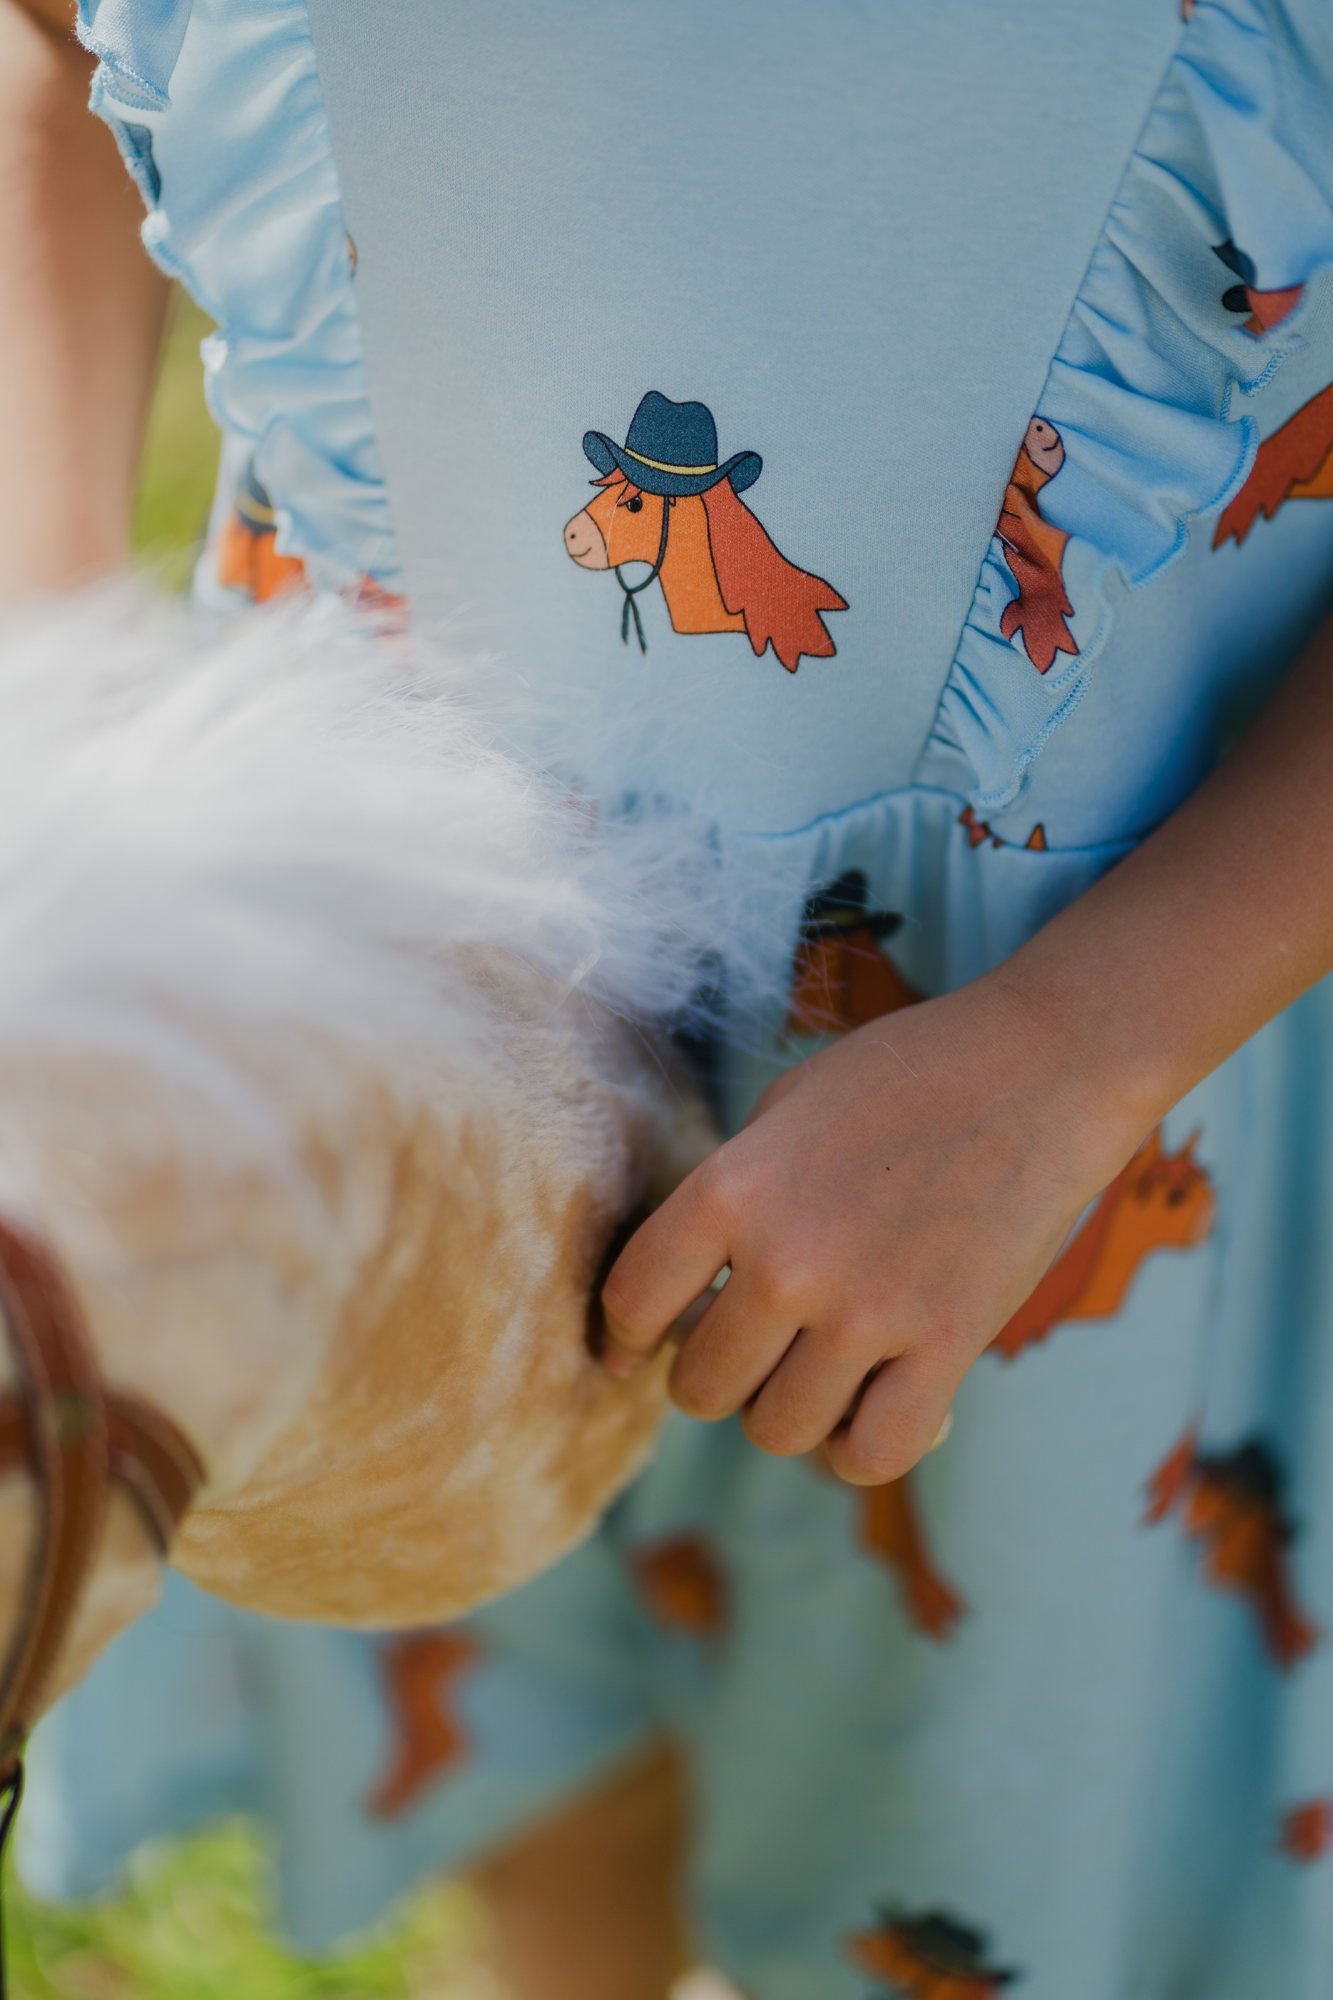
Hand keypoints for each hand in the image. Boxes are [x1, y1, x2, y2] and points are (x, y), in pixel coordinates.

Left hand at [601, 975, 1144, 1483]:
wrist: (1041, 1067)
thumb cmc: (904, 1076)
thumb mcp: (785, 1111)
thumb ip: (730, 1198)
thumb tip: (690, 1288)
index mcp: (732, 1188)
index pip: (632, 1302)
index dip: (624, 1338)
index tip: (635, 1351)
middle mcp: (788, 1260)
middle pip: (702, 1387)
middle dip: (714, 1374)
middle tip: (749, 1344)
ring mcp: (870, 1312)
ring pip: (779, 1432)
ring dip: (786, 1411)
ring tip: (812, 1368)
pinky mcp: (949, 1347)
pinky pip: (873, 1455)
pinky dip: (858, 1448)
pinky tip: (866, 1406)